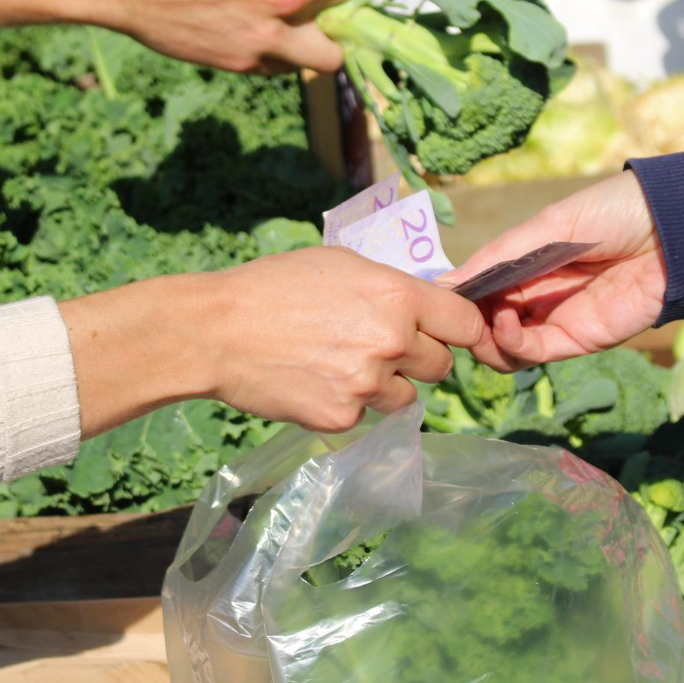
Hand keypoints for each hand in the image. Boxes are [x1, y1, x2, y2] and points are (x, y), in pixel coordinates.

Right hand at [62, 248, 483, 435]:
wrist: (217, 330)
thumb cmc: (274, 285)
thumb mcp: (341, 265)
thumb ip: (391, 287)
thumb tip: (427, 306)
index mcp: (397, 297)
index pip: (466, 323)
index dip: (463, 329)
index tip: (454, 335)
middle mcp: (391, 342)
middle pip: (440, 365)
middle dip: (418, 358)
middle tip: (379, 346)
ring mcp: (368, 385)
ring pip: (406, 396)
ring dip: (386, 385)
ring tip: (341, 363)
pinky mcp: (342, 417)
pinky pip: (365, 414)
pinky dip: (347, 402)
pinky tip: (314, 380)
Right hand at [441, 171, 664, 369]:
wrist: (673, 229)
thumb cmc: (610, 212)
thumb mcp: (545, 226)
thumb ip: (497, 258)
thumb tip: (444, 282)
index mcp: (527, 264)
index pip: (479, 291)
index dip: (455, 298)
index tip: (431, 297)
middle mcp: (537, 296)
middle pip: (485, 324)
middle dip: (464, 324)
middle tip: (452, 314)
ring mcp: (556, 321)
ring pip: (503, 349)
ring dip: (483, 338)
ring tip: (483, 318)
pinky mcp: (578, 341)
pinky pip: (532, 353)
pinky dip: (509, 343)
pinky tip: (505, 320)